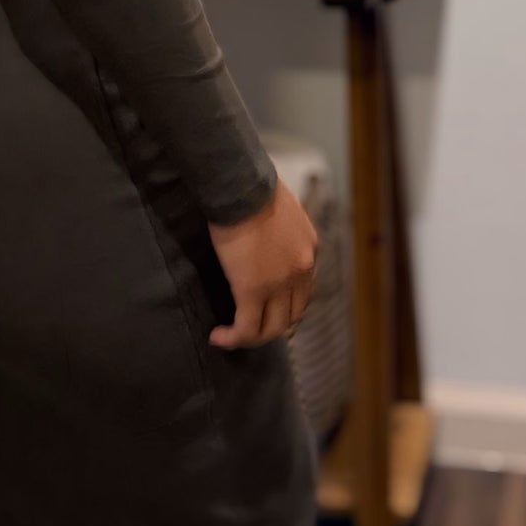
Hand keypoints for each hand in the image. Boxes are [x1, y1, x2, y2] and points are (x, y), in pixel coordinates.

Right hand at [207, 177, 317, 347]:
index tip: (263, 306)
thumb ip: (279, 228)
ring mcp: (280, 284)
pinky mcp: (253, 291)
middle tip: (248, 327)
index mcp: (308, 250)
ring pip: (272, 328)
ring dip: (252, 337)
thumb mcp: (280, 209)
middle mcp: (301, 271)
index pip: (303, 290)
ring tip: (231, 336)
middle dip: (271, 325)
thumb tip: (262, 232)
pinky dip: (233, 338)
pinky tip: (218, 336)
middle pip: (292, 315)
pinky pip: (246, 328)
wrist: (241, 186)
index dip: (283, 304)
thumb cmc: (253, 186)